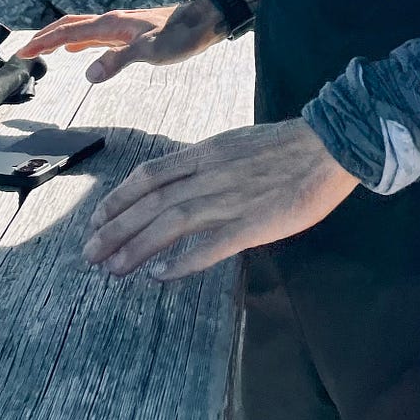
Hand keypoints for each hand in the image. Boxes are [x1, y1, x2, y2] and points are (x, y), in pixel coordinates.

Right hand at [15, 1, 226, 82]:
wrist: (203, 22)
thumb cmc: (180, 36)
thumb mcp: (149, 52)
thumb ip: (117, 61)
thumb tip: (89, 74)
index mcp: (110, 25)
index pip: (68, 32)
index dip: (44, 42)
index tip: (23, 52)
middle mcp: (111, 22)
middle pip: (69, 26)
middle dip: (45, 38)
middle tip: (26, 51)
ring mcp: (120, 27)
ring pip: (81, 29)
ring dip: (59, 38)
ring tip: (44, 49)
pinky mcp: (129, 33)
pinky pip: (94, 35)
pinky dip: (78, 41)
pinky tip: (79, 49)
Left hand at [84, 117, 357, 280]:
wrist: (329, 146)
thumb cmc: (286, 146)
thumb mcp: (234, 144)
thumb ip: (206, 164)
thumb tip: (179, 182)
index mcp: (204, 154)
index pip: (148, 176)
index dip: (118, 199)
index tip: (97, 219)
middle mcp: (209, 175)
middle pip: (150, 203)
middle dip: (115, 229)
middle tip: (89, 253)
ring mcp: (229, 199)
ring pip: (170, 223)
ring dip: (136, 247)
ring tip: (112, 269)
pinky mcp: (253, 223)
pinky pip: (211, 245)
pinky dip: (182, 260)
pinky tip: (160, 276)